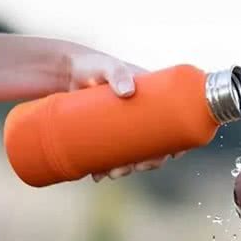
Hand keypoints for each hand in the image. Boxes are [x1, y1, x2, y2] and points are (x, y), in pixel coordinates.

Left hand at [65, 50, 184, 181]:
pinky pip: (109, 157)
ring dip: (126, 169)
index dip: (178, 143)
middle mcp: (140, 119)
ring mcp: (122, 129)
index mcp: (152, 103)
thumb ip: (118, 74)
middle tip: (137, 167)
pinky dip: (105, 168)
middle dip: (148, 163)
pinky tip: (98, 175)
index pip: (173, 126)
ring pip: (132, 155)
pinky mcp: (103, 135)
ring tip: (112, 174)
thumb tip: (127, 92)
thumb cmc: (93, 65)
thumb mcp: (109, 66)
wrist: (62, 72)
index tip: (174, 155)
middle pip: (154, 147)